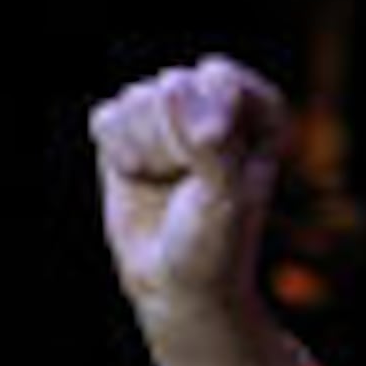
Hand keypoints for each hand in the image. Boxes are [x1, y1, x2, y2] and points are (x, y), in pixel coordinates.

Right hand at [88, 57, 287, 341]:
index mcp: (257, 109)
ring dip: (145, 151)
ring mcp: (168, 113)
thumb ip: (209, 139)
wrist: (175, 286)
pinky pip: (108, 116)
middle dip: (172, 140)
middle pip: (174, 85)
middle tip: (187, 186)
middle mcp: (213, 102)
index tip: (214, 169)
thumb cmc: (215, 243)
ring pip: (136, 99)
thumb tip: (170, 86)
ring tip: (164, 183)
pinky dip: (117, 152)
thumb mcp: (226, 196)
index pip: (219, 79)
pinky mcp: (127, 130)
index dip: (206, 123)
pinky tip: (138, 177)